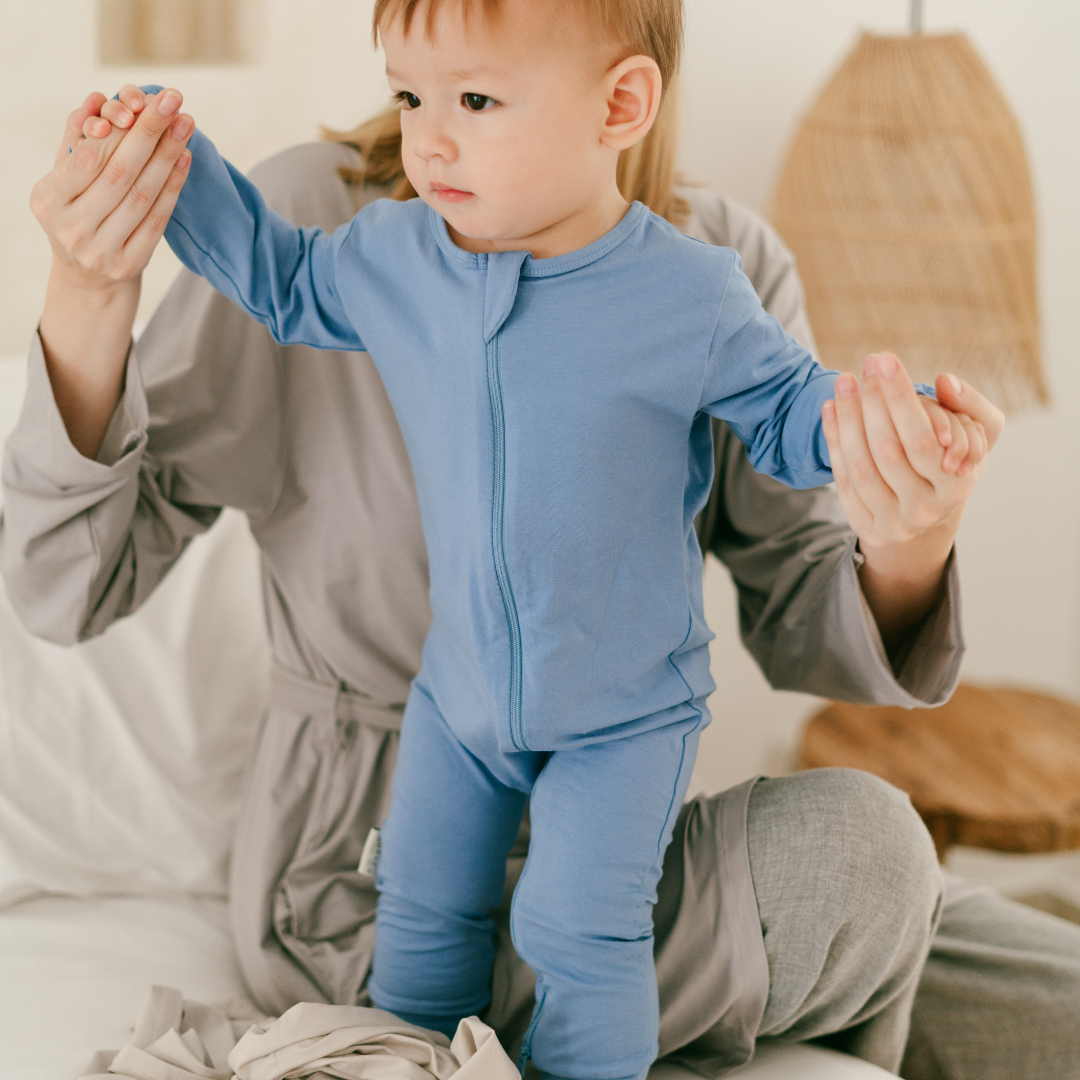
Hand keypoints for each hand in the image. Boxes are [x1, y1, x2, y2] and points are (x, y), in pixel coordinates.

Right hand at [30, 86, 193, 290]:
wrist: (86, 277)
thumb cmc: (77, 214)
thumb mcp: (64, 181)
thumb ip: (77, 143)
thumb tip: (98, 100)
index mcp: (49, 201)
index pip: (88, 158)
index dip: (118, 128)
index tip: (144, 99)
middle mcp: (72, 228)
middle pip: (119, 173)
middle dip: (149, 132)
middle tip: (173, 100)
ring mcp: (101, 251)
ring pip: (142, 195)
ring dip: (168, 155)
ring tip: (186, 124)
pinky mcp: (129, 265)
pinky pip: (157, 219)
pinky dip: (173, 186)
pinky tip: (185, 159)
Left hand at [821, 352, 1004, 649]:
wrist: (929, 514)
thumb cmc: (953, 460)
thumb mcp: (979, 432)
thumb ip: (969, 404)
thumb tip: (944, 382)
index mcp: (956, 485)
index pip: (923, 439)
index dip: (900, 398)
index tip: (885, 360)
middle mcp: (924, 509)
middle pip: (888, 451)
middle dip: (873, 403)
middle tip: (865, 365)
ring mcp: (892, 521)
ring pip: (861, 466)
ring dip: (848, 419)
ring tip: (844, 382)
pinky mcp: (865, 524)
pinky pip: (843, 480)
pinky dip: (834, 441)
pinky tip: (830, 408)